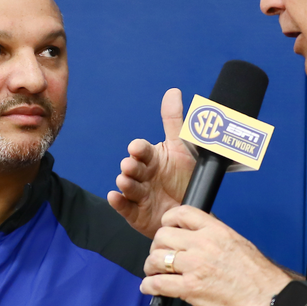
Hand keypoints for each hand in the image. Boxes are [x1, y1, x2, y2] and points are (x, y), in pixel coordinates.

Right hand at [108, 88, 197, 238]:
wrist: (191, 209)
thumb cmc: (184, 177)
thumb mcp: (182, 148)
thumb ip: (174, 122)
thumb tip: (173, 92)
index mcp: (152, 158)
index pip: (142, 150)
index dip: (139, 149)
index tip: (137, 148)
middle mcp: (143, 175)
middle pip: (132, 168)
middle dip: (130, 166)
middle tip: (130, 165)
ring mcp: (138, 194)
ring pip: (128, 187)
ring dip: (125, 183)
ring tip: (125, 180)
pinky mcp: (136, 213)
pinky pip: (125, 207)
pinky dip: (118, 202)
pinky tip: (114, 197)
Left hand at [141, 205, 290, 305]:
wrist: (268, 300)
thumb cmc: (259, 277)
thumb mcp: (238, 243)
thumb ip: (215, 237)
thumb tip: (198, 238)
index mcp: (216, 230)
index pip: (181, 214)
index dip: (168, 221)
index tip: (166, 229)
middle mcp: (202, 244)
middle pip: (162, 236)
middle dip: (157, 247)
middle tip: (161, 256)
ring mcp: (195, 266)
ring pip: (156, 258)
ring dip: (151, 267)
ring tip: (155, 273)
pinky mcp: (190, 289)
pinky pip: (158, 283)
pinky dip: (149, 286)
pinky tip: (151, 288)